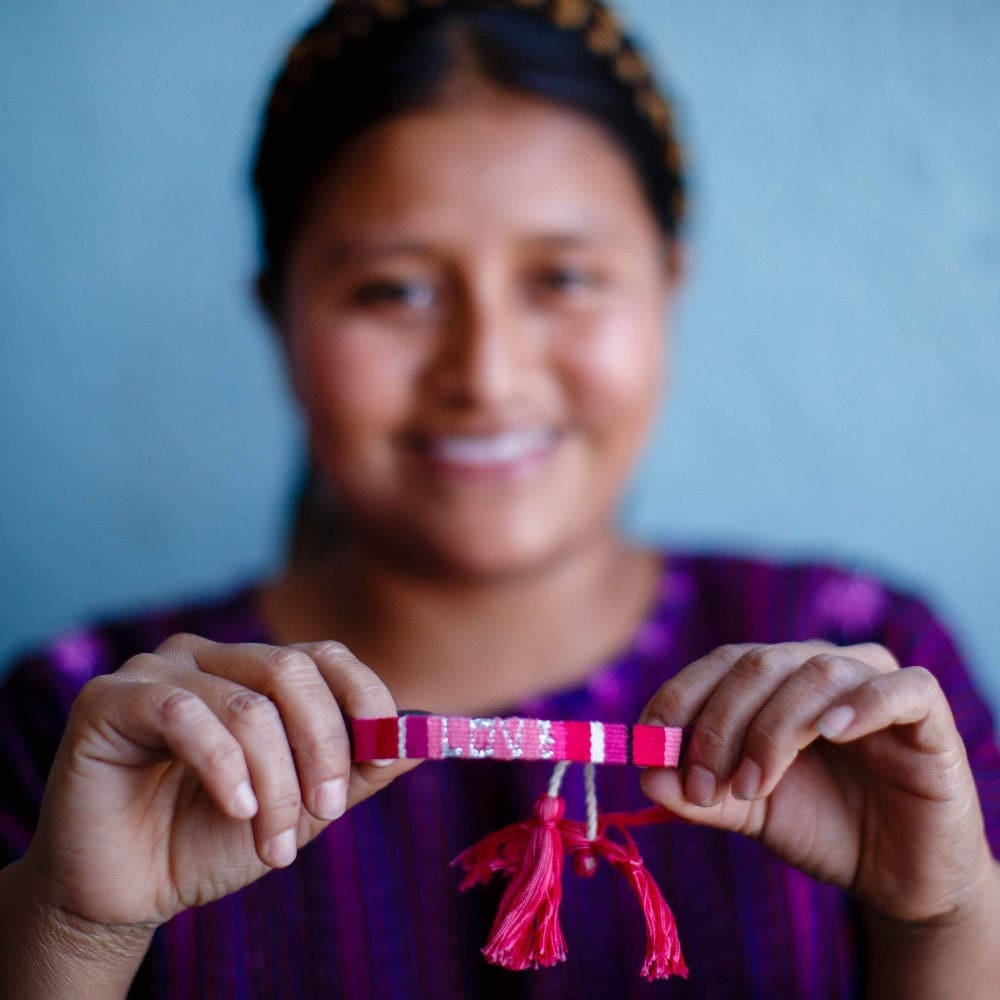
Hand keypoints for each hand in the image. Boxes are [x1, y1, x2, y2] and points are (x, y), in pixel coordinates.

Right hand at [21, 634, 415, 931]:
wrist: (128, 891)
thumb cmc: (211, 841)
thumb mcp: (302, 808)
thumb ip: (357, 770)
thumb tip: (423, 741)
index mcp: (256, 671)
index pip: (326, 657)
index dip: (366, 700)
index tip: (384, 758)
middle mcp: (210, 657)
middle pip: (294, 672)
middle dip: (323, 749)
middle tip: (327, 812)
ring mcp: (157, 670)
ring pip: (248, 705)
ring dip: (275, 783)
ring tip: (273, 844)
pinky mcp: (110, 698)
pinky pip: (184, 714)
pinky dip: (224, 767)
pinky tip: (234, 809)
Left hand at [638, 642, 995, 923]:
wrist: (898, 877)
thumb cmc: (820, 827)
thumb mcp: (747, 811)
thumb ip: (698, 793)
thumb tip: (644, 774)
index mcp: (774, 679)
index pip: (720, 663)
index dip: (680, 696)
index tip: (650, 744)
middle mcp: (819, 667)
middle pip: (758, 663)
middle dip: (720, 724)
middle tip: (704, 784)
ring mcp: (875, 682)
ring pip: (816, 672)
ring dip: (773, 729)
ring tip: (753, 787)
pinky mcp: (927, 713)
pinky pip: (900, 688)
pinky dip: (863, 703)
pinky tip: (832, 733)